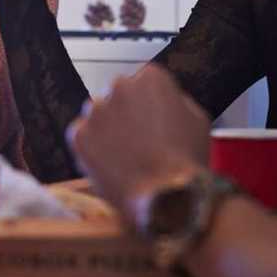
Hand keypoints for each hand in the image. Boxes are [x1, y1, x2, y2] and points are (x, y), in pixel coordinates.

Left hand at [67, 64, 210, 224]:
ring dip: (108, 129)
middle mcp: (119, 87)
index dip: (151, 107)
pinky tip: (112, 164)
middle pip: (119, 96)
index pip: (144, 84)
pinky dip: (92, 148)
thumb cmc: (186, 162)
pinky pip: (83, 136)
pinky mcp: (78, 135)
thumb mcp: (198, 121)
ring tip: (126, 156)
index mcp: (151, 78)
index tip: (153, 122)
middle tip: (139, 141)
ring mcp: (96, 111)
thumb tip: (167, 102)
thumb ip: (177, 102)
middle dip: (126, 114)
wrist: (165, 198)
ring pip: (98, 115)